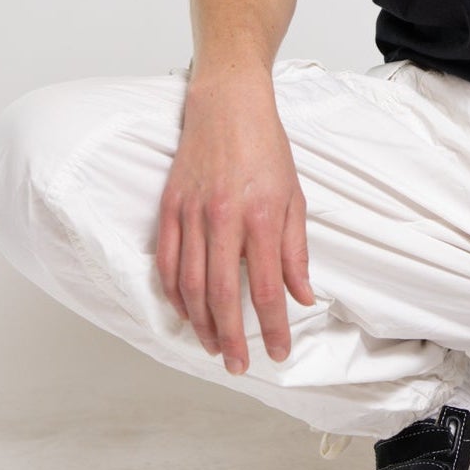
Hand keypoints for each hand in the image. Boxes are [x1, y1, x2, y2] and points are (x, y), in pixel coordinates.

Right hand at [155, 84, 314, 375]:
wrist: (228, 103)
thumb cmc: (266, 147)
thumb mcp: (294, 196)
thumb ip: (295, 251)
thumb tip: (302, 297)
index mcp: (261, 215)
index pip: (267, 286)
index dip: (273, 326)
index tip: (278, 352)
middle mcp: (224, 218)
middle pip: (224, 294)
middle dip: (232, 338)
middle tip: (239, 366)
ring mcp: (192, 213)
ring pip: (191, 284)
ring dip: (201, 323)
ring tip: (213, 346)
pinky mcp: (170, 206)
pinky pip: (168, 261)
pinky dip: (174, 293)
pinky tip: (185, 312)